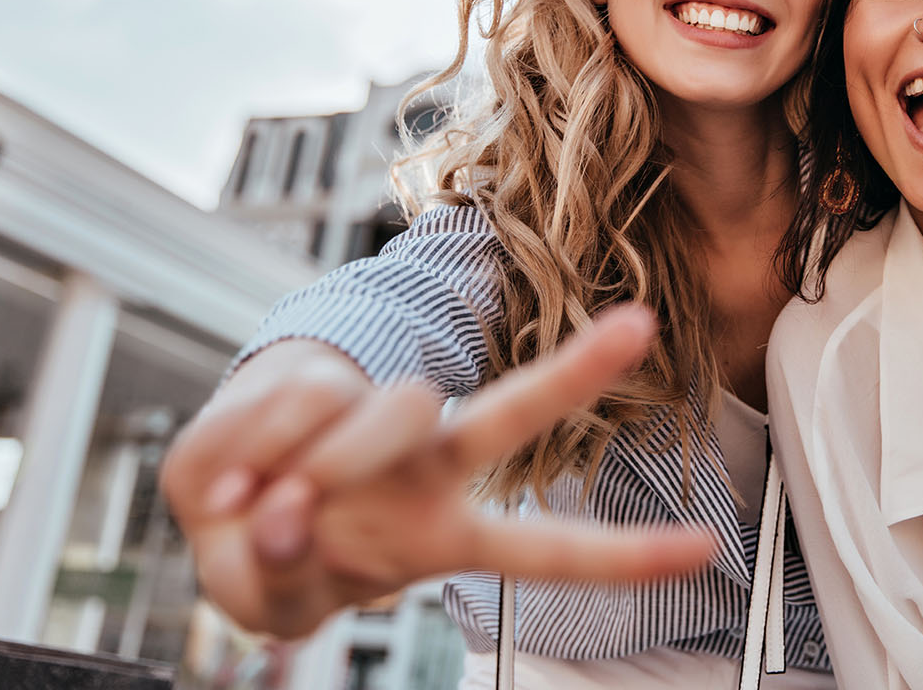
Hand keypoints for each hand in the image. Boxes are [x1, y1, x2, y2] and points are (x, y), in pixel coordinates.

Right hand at [161, 306, 714, 637]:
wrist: (214, 499)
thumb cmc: (270, 557)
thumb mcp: (271, 596)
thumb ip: (279, 575)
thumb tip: (277, 513)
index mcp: (440, 533)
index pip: (545, 547)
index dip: (624, 557)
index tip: (708, 547)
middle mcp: (430, 467)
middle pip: (508, 416)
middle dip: (576, 374)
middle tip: (640, 327)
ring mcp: (378, 424)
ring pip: (386, 409)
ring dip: (311, 468)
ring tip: (257, 509)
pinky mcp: (319, 386)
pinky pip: (295, 401)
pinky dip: (244, 449)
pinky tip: (226, 480)